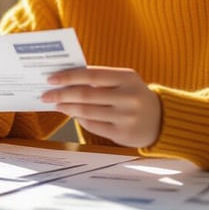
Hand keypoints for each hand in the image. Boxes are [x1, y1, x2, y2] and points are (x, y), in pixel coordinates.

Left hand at [41, 66, 160, 147]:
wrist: (161, 120)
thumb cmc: (134, 95)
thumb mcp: (124, 81)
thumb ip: (100, 80)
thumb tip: (66, 80)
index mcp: (127, 78)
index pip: (91, 75)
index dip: (69, 76)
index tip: (51, 78)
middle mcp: (128, 96)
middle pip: (86, 95)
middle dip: (62, 94)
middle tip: (46, 94)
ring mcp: (127, 117)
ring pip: (87, 112)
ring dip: (67, 107)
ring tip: (56, 104)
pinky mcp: (123, 134)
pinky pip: (93, 126)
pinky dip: (80, 119)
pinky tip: (73, 114)